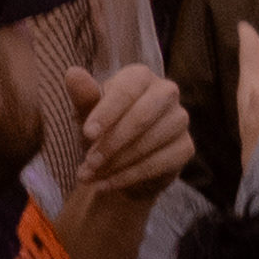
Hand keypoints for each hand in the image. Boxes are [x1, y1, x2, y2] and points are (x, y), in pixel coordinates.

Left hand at [65, 64, 194, 202]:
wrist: (122, 163)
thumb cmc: (104, 129)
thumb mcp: (88, 115)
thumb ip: (83, 97)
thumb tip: (72, 73)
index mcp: (140, 76)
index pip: (127, 90)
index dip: (107, 112)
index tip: (87, 134)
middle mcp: (166, 92)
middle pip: (142, 115)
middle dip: (113, 142)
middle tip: (89, 163)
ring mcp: (180, 119)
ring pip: (150, 141)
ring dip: (117, 162)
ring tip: (91, 176)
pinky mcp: (186, 146)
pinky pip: (160, 163)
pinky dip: (130, 176)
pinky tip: (107, 184)